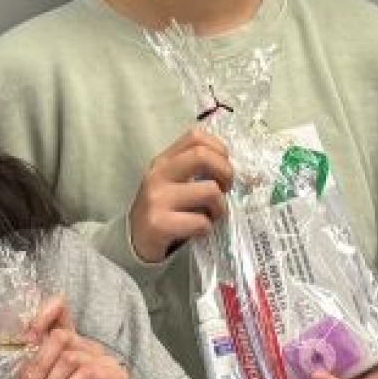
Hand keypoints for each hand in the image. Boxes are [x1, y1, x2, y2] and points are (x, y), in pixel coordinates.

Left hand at [12, 296, 131, 378]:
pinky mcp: (114, 375)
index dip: (43, 314)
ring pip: (69, 358)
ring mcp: (102, 359)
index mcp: (69, 344)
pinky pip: (84, 374)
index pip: (60, 310)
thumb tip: (18, 377)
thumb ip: (34, 375)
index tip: (26, 337)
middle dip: (37, 365)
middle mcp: (86, 346)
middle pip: (60, 337)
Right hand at [129, 130, 234, 264]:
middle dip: (225, 172)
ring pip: (209, 191)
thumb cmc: (164, 211)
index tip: (221, 170)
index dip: (219, 150)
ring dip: (220, 207)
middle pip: (202, 155)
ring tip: (212, 215)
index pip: (196, 137)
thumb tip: (242, 174)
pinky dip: (207, 228)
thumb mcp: (174, 183)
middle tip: (225, 189)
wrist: (135, 241)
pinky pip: (201, 222)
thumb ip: (198, 172)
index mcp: (164, 161)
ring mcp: (157, 199)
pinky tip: (198, 231)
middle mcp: (158, 174)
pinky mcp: (159, 224)